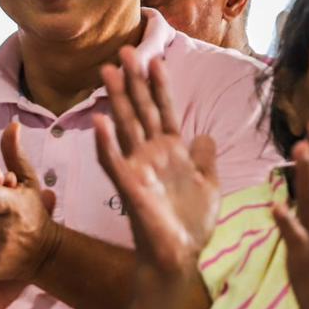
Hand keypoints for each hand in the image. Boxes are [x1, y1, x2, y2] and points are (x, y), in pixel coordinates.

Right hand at [93, 46, 219, 275]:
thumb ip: (206, 159)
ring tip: (108, 71)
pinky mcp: (128, 187)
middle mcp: (151, 155)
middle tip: (125, 51)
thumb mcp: (210, 186)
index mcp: (171, 152)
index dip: (160, 86)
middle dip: (134, 81)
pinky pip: (113, 161)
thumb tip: (205, 135)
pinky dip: (105, 142)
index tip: (156, 59)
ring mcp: (137, 169)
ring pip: (124, 127)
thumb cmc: (192, 225)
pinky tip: (98, 120)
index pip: (163, 111)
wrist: (181, 257)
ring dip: (116, 99)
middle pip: (141, 111)